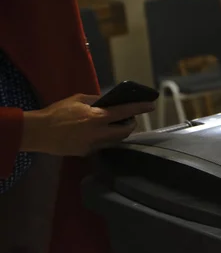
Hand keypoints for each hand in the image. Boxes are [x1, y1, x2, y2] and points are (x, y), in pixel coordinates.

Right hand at [21, 94, 154, 155]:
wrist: (38, 132)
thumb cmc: (57, 112)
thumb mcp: (78, 99)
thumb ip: (96, 101)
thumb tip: (108, 102)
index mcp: (97, 117)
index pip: (125, 112)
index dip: (139, 108)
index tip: (151, 105)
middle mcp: (99, 133)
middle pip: (125, 131)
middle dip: (131, 124)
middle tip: (129, 117)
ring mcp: (93, 145)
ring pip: (115, 140)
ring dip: (119, 132)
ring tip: (114, 124)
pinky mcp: (86, 153)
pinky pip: (102, 145)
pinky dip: (105, 138)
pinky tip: (98, 132)